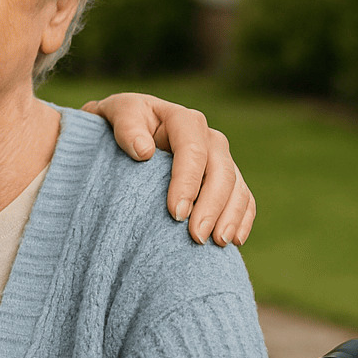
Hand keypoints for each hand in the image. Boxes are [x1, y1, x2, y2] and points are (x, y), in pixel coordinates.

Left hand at [82, 92, 255, 246]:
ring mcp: (218, 159)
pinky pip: (243, 197)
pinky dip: (242, 218)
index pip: (193, 149)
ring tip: (217, 243)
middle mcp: (207, 137)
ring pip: (236, 186)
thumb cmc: (115, 123)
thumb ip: (125, 127)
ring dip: (230, 216)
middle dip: (212, 205)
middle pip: (221, 170)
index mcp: (181, 119)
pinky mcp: (223, 179)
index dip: (188, 182)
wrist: (119, 132)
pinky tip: (234, 240)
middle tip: (197, 237)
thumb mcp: (113, 114)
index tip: (175, 213)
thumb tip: (144, 151)